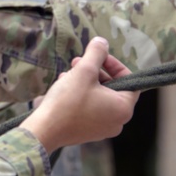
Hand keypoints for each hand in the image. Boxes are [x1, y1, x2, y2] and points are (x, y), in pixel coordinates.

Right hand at [20, 37, 139, 152]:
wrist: (45, 130)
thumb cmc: (68, 101)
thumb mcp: (84, 70)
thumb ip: (96, 53)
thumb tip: (102, 42)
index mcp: (123, 108)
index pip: (130, 81)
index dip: (115, 65)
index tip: (100, 57)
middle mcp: (117, 122)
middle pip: (113, 89)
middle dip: (96, 71)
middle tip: (79, 62)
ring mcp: (102, 130)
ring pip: (99, 97)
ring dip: (86, 81)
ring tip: (68, 73)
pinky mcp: (87, 133)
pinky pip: (90, 109)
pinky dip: (81, 95)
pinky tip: (64, 86)